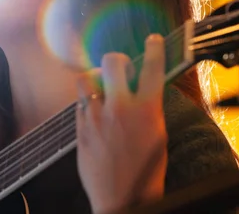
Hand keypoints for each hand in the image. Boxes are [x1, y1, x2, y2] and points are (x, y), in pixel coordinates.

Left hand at [76, 34, 167, 213]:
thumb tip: (146, 93)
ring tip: (101, 87)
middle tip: (120, 68)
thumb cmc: (145, 174)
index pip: (152, 68)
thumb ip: (150, 111)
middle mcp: (119, 107)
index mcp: (146, 110)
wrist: (121, 199)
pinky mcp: (80, 128)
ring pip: (86, 78)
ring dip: (94, 78)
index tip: (152, 41)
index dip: (154, 49)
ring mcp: (96, 116)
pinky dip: (87, 102)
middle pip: (112, 62)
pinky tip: (95, 111)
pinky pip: (79, 102)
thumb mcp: (159, 138)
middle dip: (117, 59)